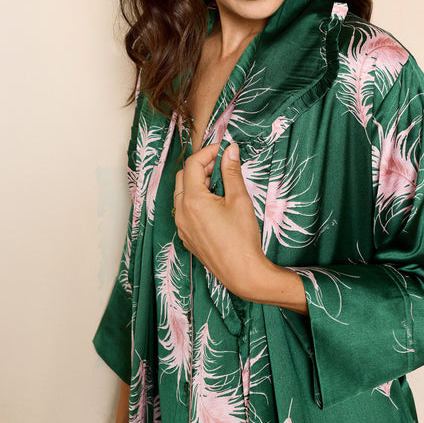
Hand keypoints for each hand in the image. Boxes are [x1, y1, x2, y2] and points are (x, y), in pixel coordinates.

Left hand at [174, 143, 307, 313]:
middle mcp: (181, 212)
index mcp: (192, 201)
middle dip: (202, 166)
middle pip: (184, 177)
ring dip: (198, 183)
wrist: (242, 272)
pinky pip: (184, 210)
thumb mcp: (239, 199)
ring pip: (183, 194)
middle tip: (222, 165)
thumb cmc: (242, 238)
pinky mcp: (187, 236)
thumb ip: (231, 172)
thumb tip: (230, 151)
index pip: (192, 164)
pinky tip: (215, 204)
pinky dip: (196, 200)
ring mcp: (182, 226)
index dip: (208, 152)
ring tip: (221, 184)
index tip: (224, 150)